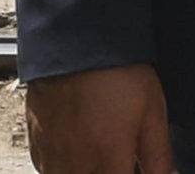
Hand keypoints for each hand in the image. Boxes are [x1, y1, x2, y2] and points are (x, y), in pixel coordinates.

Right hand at [25, 63, 174, 171]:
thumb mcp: (153, 113)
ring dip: (79, 173)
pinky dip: (56, 167)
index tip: (130, 166)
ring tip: (95, 161)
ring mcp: (51, 144)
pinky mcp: (34, 128)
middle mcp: (76, 157)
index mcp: (108, 157)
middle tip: (113, 160)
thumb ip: (159, 156)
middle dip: (103, 172)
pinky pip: (42, 165)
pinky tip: (70, 157)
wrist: (77, 34)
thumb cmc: (117, 70)